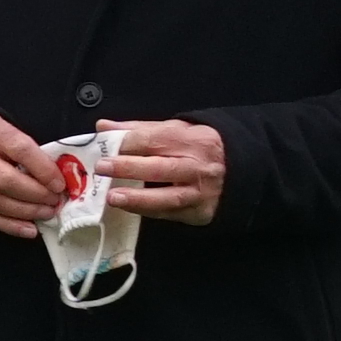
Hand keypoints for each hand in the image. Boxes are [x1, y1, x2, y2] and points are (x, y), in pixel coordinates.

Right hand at [0, 108, 60, 240]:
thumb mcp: (2, 127)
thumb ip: (24, 147)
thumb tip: (53, 178)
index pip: (19, 149)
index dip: (43, 169)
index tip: (59, 184)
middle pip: (4, 180)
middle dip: (35, 195)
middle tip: (54, 202)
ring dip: (24, 212)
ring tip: (45, 214)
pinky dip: (7, 225)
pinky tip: (27, 229)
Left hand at [99, 119, 228, 226]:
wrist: (237, 171)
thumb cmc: (197, 148)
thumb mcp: (174, 130)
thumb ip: (138, 129)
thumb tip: (102, 126)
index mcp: (192, 140)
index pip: (154, 139)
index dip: (127, 143)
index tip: (103, 146)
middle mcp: (199, 166)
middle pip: (162, 167)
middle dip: (130, 168)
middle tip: (102, 168)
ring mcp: (201, 192)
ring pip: (169, 197)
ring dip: (139, 199)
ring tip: (112, 197)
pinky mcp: (200, 212)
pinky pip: (171, 213)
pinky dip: (148, 211)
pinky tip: (128, 208)